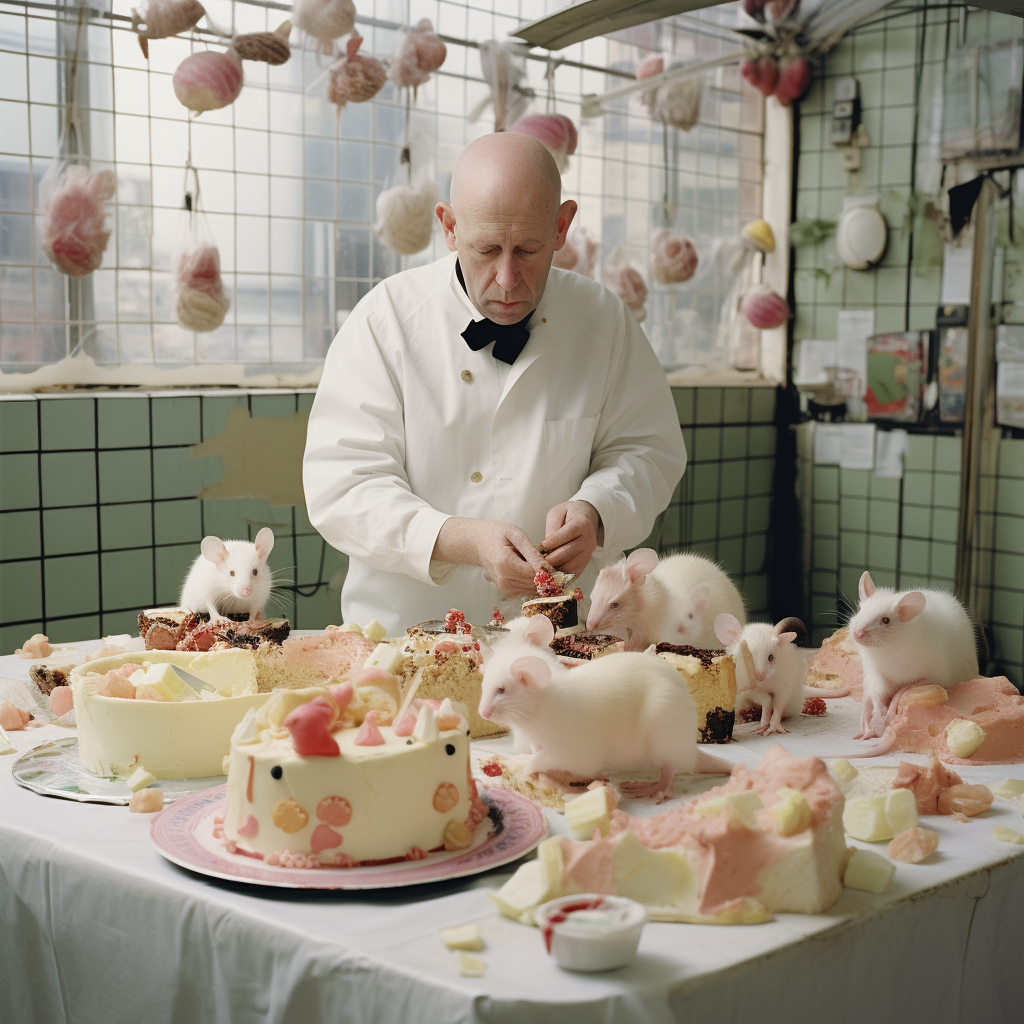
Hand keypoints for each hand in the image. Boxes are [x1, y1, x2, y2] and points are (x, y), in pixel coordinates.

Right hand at [433, 518, 549, 596]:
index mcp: (505, 564)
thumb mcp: (515, 535)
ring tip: (547, 567)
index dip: (551, 571)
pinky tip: (535, 571)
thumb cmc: (496, 533)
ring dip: (543, 581)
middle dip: (549, 577)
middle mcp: (504, 580)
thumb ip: (532, 552)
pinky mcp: (506, 591)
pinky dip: (535, 583)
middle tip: (559, 566)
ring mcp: (504, 588)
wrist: (477, 542)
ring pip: (533, 590)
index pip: (536, 574)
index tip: (561, 564)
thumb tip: (548, 568)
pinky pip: (527, 590)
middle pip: (536, 584)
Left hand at [538, 500, 601, 574]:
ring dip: (556, 568)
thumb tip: (547, 546)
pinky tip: (551, 572)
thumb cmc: (568, 514)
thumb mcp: (557, 513)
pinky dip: (562, 574)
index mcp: (582, 523)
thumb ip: (552, 527)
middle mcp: (589, 539)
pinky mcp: (586, 561)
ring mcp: (589, 552)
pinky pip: (574, 571)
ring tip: (542, 568)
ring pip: (571, 564)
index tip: (541, 547)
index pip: (568, 534)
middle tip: (537, 561)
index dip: (554, 541)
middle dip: (552, 558)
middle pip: (569, 552)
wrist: (587, 518)